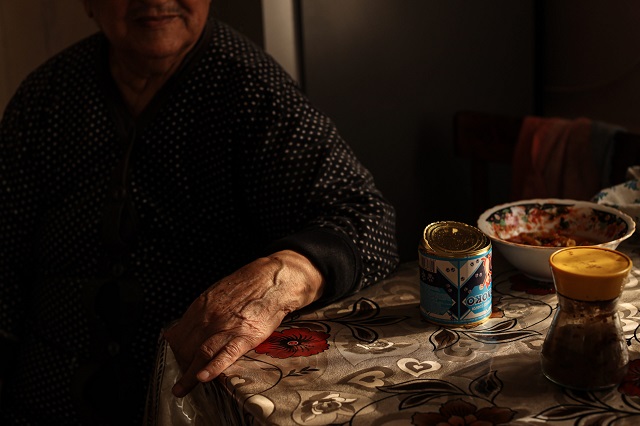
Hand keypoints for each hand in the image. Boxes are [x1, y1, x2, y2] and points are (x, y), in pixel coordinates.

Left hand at [164, 250, 323, 397]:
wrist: (272, 280)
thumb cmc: (247, 285)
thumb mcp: (217, 293)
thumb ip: (203, 311)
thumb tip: (190, 325)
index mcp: (200, 307)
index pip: (178, 335)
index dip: (175, 351)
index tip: (178, 359)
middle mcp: (209, 318)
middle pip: (185, 348)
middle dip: (182, 365)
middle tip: (184, 376)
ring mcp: (226, 327)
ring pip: (200, 354)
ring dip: (188, 375)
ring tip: (181, 390)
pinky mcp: (245, 336)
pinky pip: (226, 354)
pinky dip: (213, 367)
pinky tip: (203, 378)